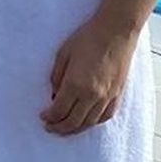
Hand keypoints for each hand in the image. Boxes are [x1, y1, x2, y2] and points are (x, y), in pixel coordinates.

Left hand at [40, 14, 138, 134]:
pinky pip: (105, 116)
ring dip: (76, 129)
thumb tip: (54, 95)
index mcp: (76, 84)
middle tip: (50, 127)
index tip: (43, 117)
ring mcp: (108, 96)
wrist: (115, 32)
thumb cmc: (87, 39)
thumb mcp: (62, 55)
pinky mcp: (118, 94)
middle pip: (74, 121)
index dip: (50, 117)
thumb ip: (56, 77)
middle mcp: (93, 95)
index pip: (60, 110)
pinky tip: (86, 122)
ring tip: (64, 128)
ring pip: (90, 122)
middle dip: (59, 128)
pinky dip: (93, 122)